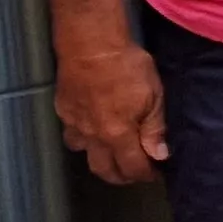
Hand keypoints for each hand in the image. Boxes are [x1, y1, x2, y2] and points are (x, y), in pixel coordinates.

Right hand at [57, 45, 166, 185]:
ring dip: (100, 159)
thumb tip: (159, 155)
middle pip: (104, 170)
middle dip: (121, 176)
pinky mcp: (63, 110)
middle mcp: (93, 135)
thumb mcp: (153, 96)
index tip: (156, 173)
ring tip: (113, 154)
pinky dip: (84, 139)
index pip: (132, 167)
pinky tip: (93, 130)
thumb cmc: (126, 67)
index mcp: (117, 134)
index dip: (145, 174)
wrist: (90, 44)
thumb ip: (154, 128)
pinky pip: (72, 134)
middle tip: (135, 172)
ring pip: (84, 154)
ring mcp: (75, 123)